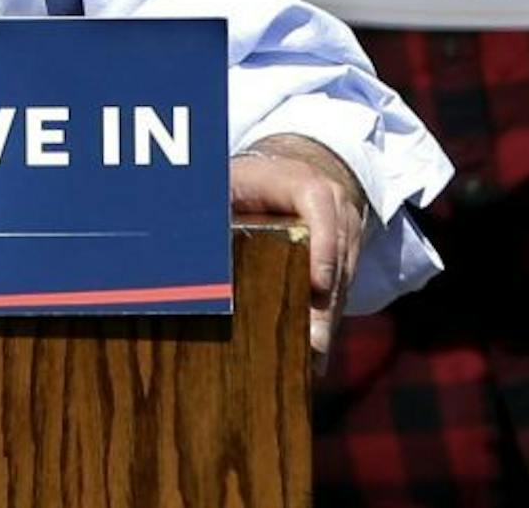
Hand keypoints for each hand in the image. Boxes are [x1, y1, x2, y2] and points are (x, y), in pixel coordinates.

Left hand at [229, 133, 368, 368]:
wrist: (296, 168)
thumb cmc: (251, 180)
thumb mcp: (229, 181)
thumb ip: (212, 207)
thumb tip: (179, 239)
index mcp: (303, 183)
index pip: (317, 203)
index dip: (322, 244)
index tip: (318, 284)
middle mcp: (335, 210)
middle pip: (336, 257)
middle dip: (323, 304)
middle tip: (313, 344)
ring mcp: (348, 236)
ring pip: (342, 283)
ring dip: (327, 321)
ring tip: (312, 359)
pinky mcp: (349, 260)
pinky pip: (340, 293)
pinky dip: (326, 322)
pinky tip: (314, 358)